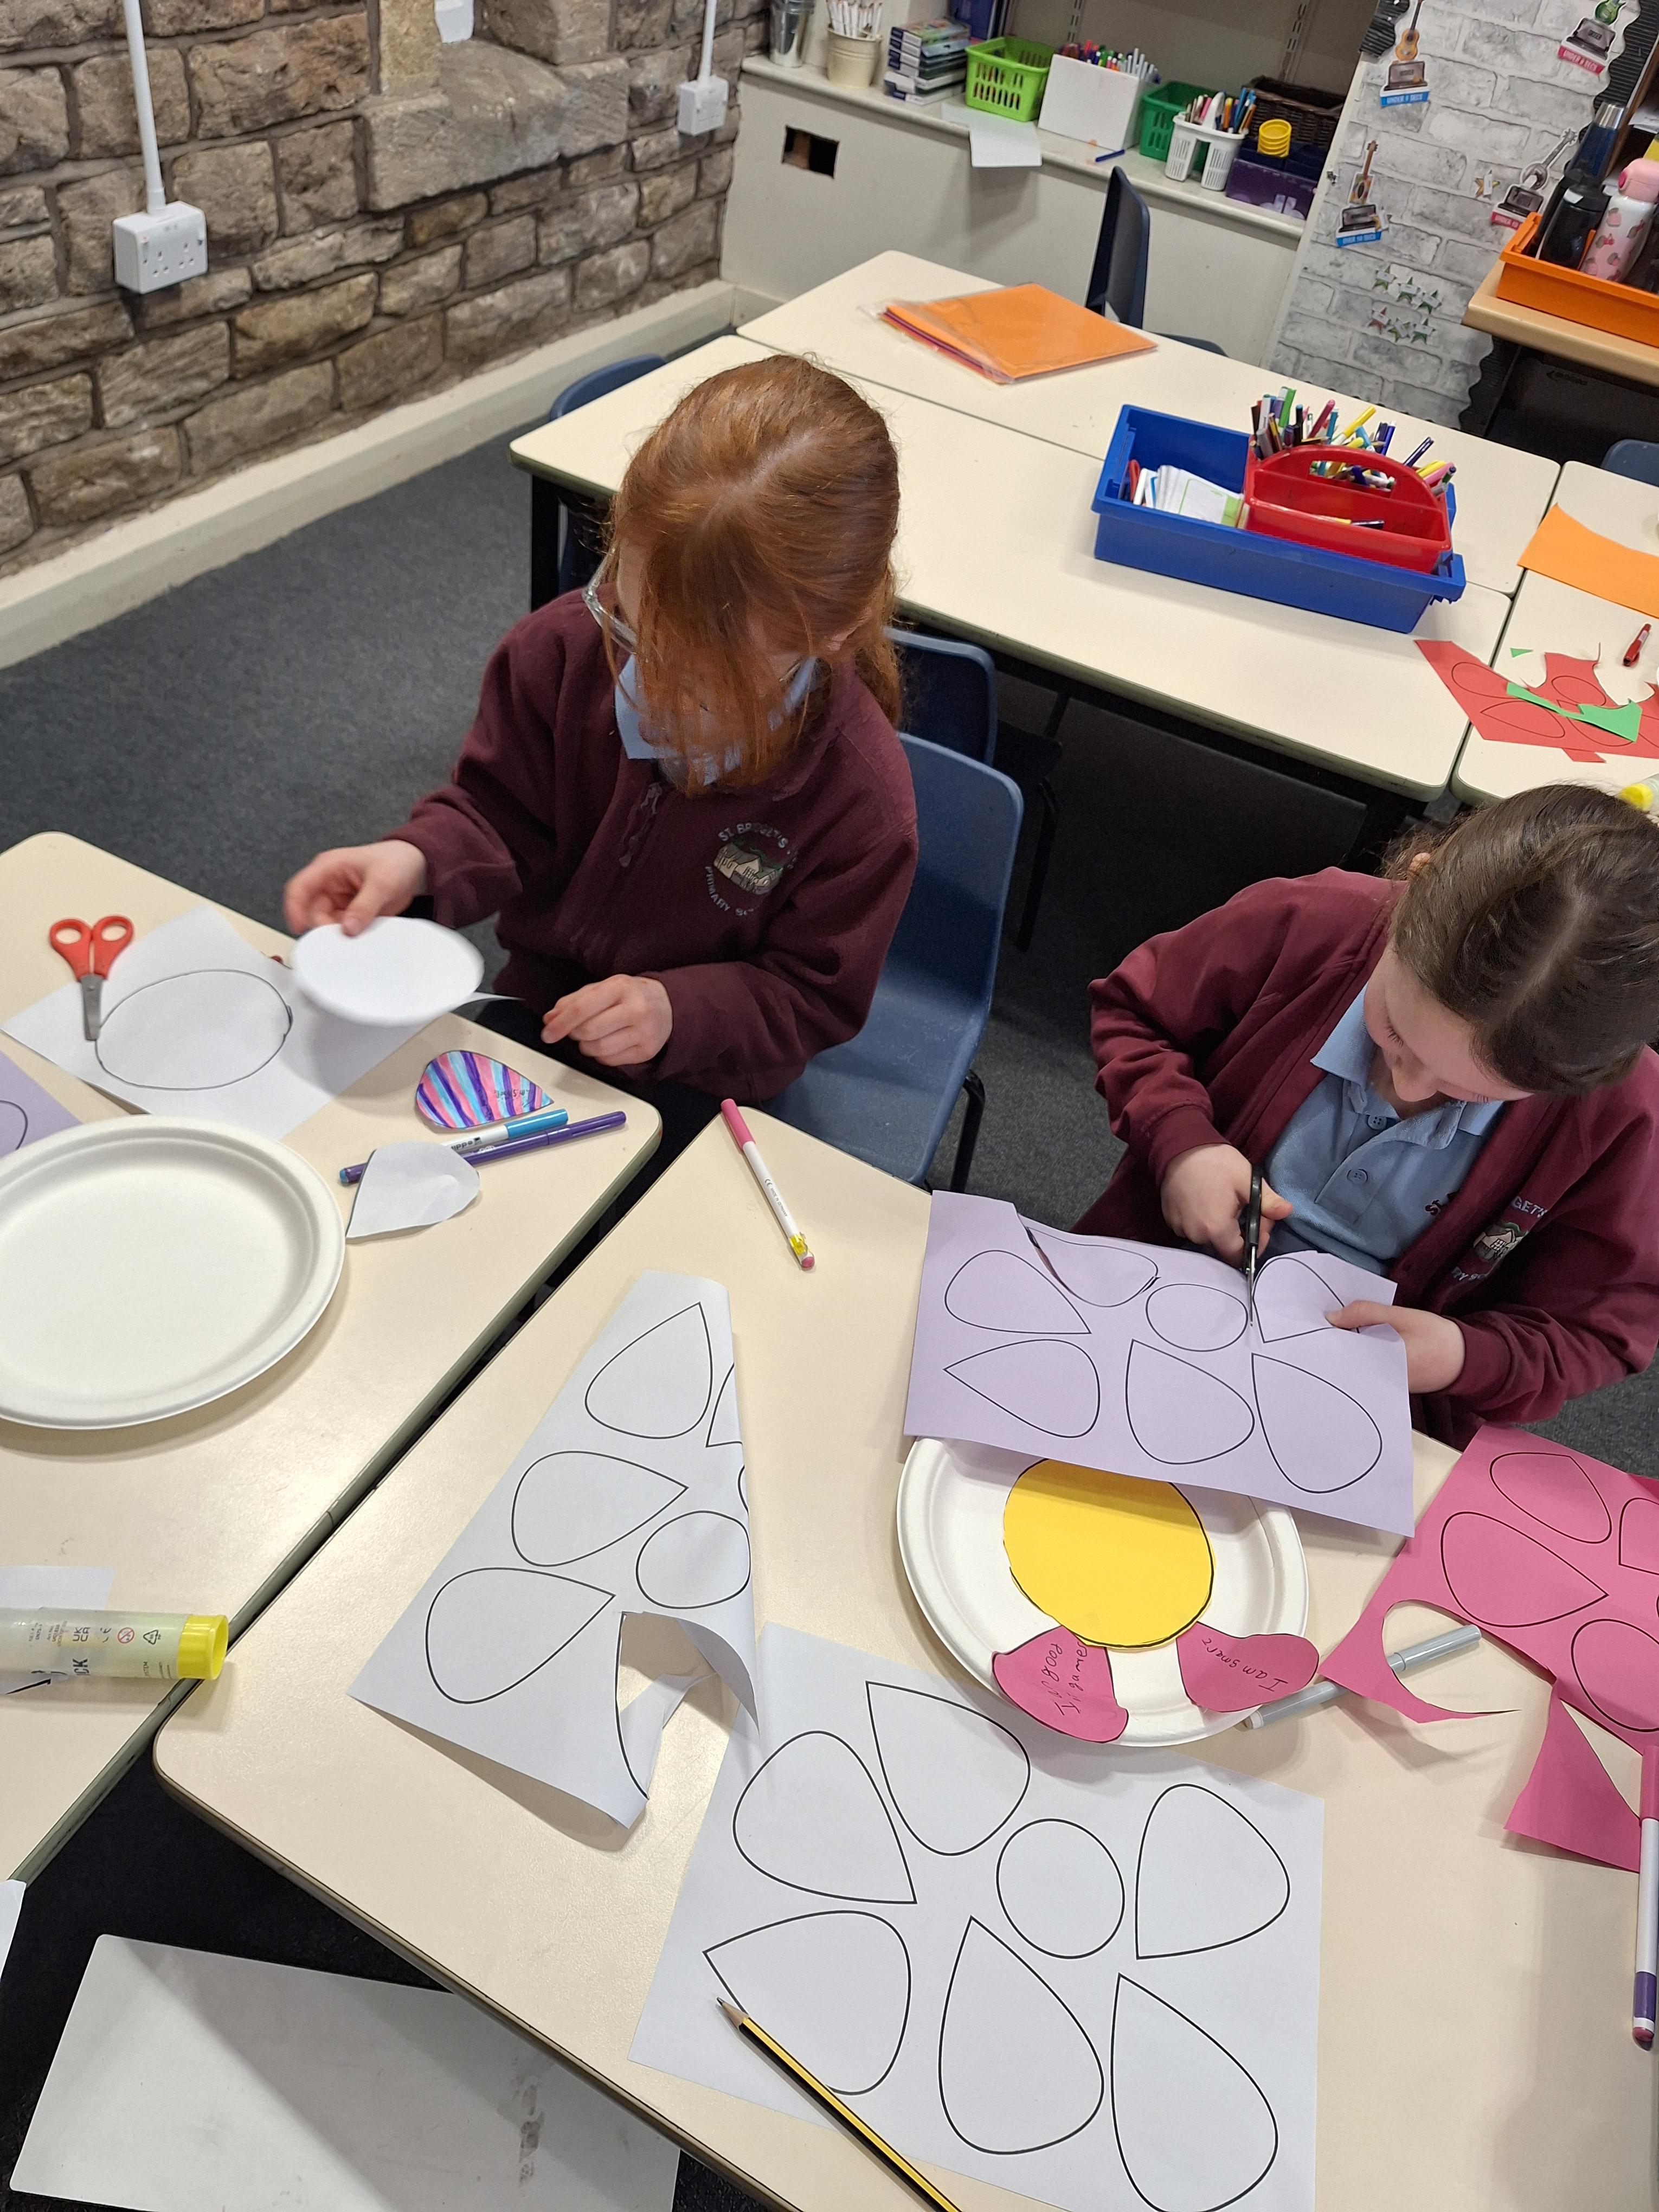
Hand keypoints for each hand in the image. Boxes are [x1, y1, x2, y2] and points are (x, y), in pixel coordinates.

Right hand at [283, 840, 426, 935]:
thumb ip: (364, 906)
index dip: (294, 909)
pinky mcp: (350, 913)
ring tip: (354, 941)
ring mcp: (338, 900)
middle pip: (312, 911)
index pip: (299, 888)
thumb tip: (347, 929)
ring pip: (326, 923)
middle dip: (322, 927)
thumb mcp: (381, 883)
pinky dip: (348, 936)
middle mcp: (328, 885)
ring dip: (336, 934)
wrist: (416, 865)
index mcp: (328, 868)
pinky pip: (342, 928)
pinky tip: (360, 941)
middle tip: (338, 941)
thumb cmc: (396, 861)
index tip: (299, 928)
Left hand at [543, 974, 671, 1067]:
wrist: (668, 1004)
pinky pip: (611, 1061)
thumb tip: (551, 1019)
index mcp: (620, 987)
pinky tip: (608, 1043)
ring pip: (598, 1049)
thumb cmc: (630, 995)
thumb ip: (574, 1001)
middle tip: (576, 1031)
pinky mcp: (647, 1050)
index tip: (547, 1033)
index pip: (583, 1008)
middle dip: (574, 1034)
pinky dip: (601, 1055)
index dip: (561, 1023)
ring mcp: (644, 1031)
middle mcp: (636, 1009)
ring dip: (586, 1047)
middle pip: (589, 1031)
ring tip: (593, 1037)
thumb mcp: (603, 988)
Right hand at [1160, 1144, 1292, 1262]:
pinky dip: (1201, 1220)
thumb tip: (1286, 1212)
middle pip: (1222, 1247)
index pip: (1238, 1256)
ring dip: (1218, 1227)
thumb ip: (1268, 1201)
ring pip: (1206, 1237)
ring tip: (1224, 1202)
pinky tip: (1205, 1201)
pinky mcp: (1170, 1219)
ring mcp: (1180, 1227)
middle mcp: (1196, 1234)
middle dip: (1237, 1233)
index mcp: (1216, 1229)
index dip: (1253, 1244)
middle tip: (1243, 1208)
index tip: (1259, 1223)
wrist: (1179, 1146)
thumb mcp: (1248, 1179)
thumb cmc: (1215, 1162)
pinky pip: (1191, 1228)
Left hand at [1328, 1300, 1465, 1393]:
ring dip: (1341, 1351)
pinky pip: (1362, 1371)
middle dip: (1330, 1346)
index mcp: (1382, 1364)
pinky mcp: (1384, 1386)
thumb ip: (1367, 1313)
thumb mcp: (1402, 1316)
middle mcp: (1378, 1382)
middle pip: (1342, 1364)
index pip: (1342, 1354)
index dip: (1325, 1339)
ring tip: (1330, 1333)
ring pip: (1351, 1368)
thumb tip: (1332, 1317)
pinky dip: (1354, 1357)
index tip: (1311, 1326)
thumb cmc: (1437, 1337)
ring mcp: (1381, 1387)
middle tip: (1316, 1327)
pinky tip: (1350, 1342)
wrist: (1465, 1360)